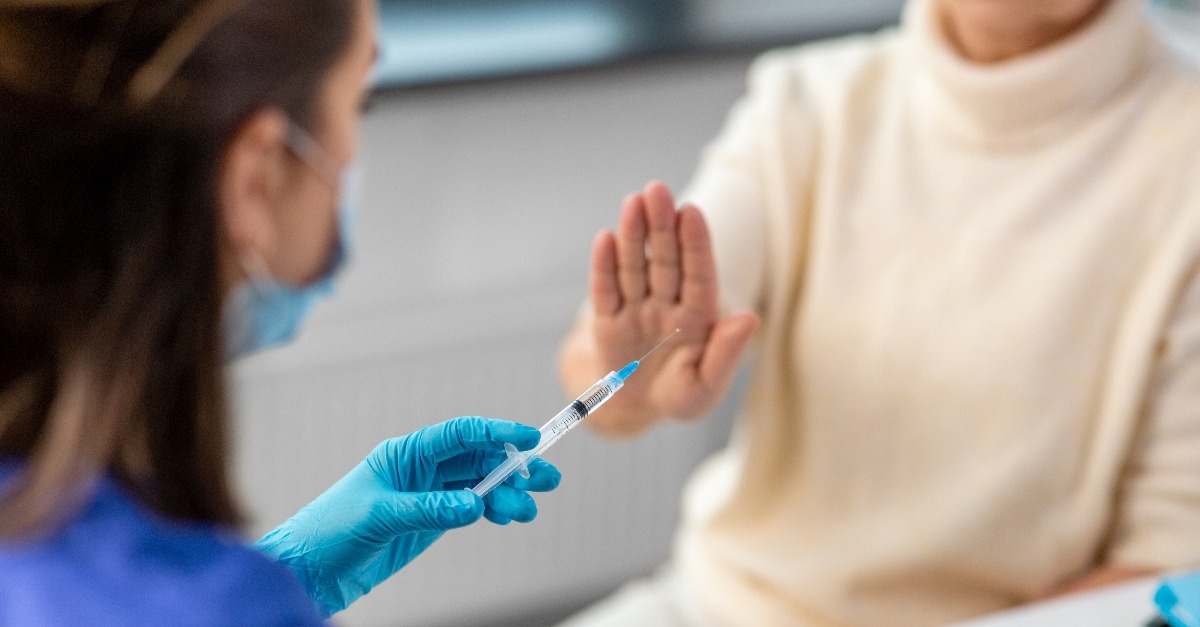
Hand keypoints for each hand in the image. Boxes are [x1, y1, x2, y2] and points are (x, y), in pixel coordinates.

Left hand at [254, 417, 560, 616]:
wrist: (309, 570)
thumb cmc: (330, 531)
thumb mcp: (379, 516)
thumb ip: (428, 509)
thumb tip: (474, 504)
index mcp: (406, 454)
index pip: (460, 434)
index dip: (496, 433)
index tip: (528, 438)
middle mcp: (421, 470)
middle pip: (478, 459)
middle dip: (513, 467)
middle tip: (545, 479)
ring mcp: (428, 495)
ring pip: (480, 486)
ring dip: (507, 494)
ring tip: (527, 510)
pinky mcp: (430, 521)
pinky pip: (472, 508)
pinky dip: (493, 510)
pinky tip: (507, 516)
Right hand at [559, 181, 758, 436]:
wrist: (635, 410)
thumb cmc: (679, 396)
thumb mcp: (706, 386)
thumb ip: (727, 352)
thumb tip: (749, 317)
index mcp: (698, 316)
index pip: (698, 274)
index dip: (695, 243)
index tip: (691, 212)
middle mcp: (667, 304)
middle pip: (664, 260)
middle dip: (661, 226)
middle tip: (656, 189)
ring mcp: (636, 309)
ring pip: (635, 267)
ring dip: (633, 235)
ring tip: (633, 202)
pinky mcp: (607, 321)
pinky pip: (606, 291)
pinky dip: (604, 266)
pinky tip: (605, 238)